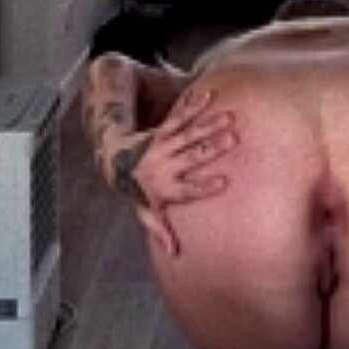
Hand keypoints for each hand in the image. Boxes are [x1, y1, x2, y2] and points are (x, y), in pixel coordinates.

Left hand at [111, 88, 237, 257]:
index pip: (187, 190)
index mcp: (163, 190)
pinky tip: (208, 95)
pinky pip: (179, 118)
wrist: (115, 162)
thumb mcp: (146, 212)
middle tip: (233, 138)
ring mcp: (162, 146)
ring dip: (209, 125)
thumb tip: (175, 253)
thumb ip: (161, 229)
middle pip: (190, 157)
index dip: (204, 186)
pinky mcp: (161, 131)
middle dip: (212, 148)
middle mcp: (163, 166)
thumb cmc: (137, 191)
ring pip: (188, 135)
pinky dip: (193, 106)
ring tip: (229, 116)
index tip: (224, 181)